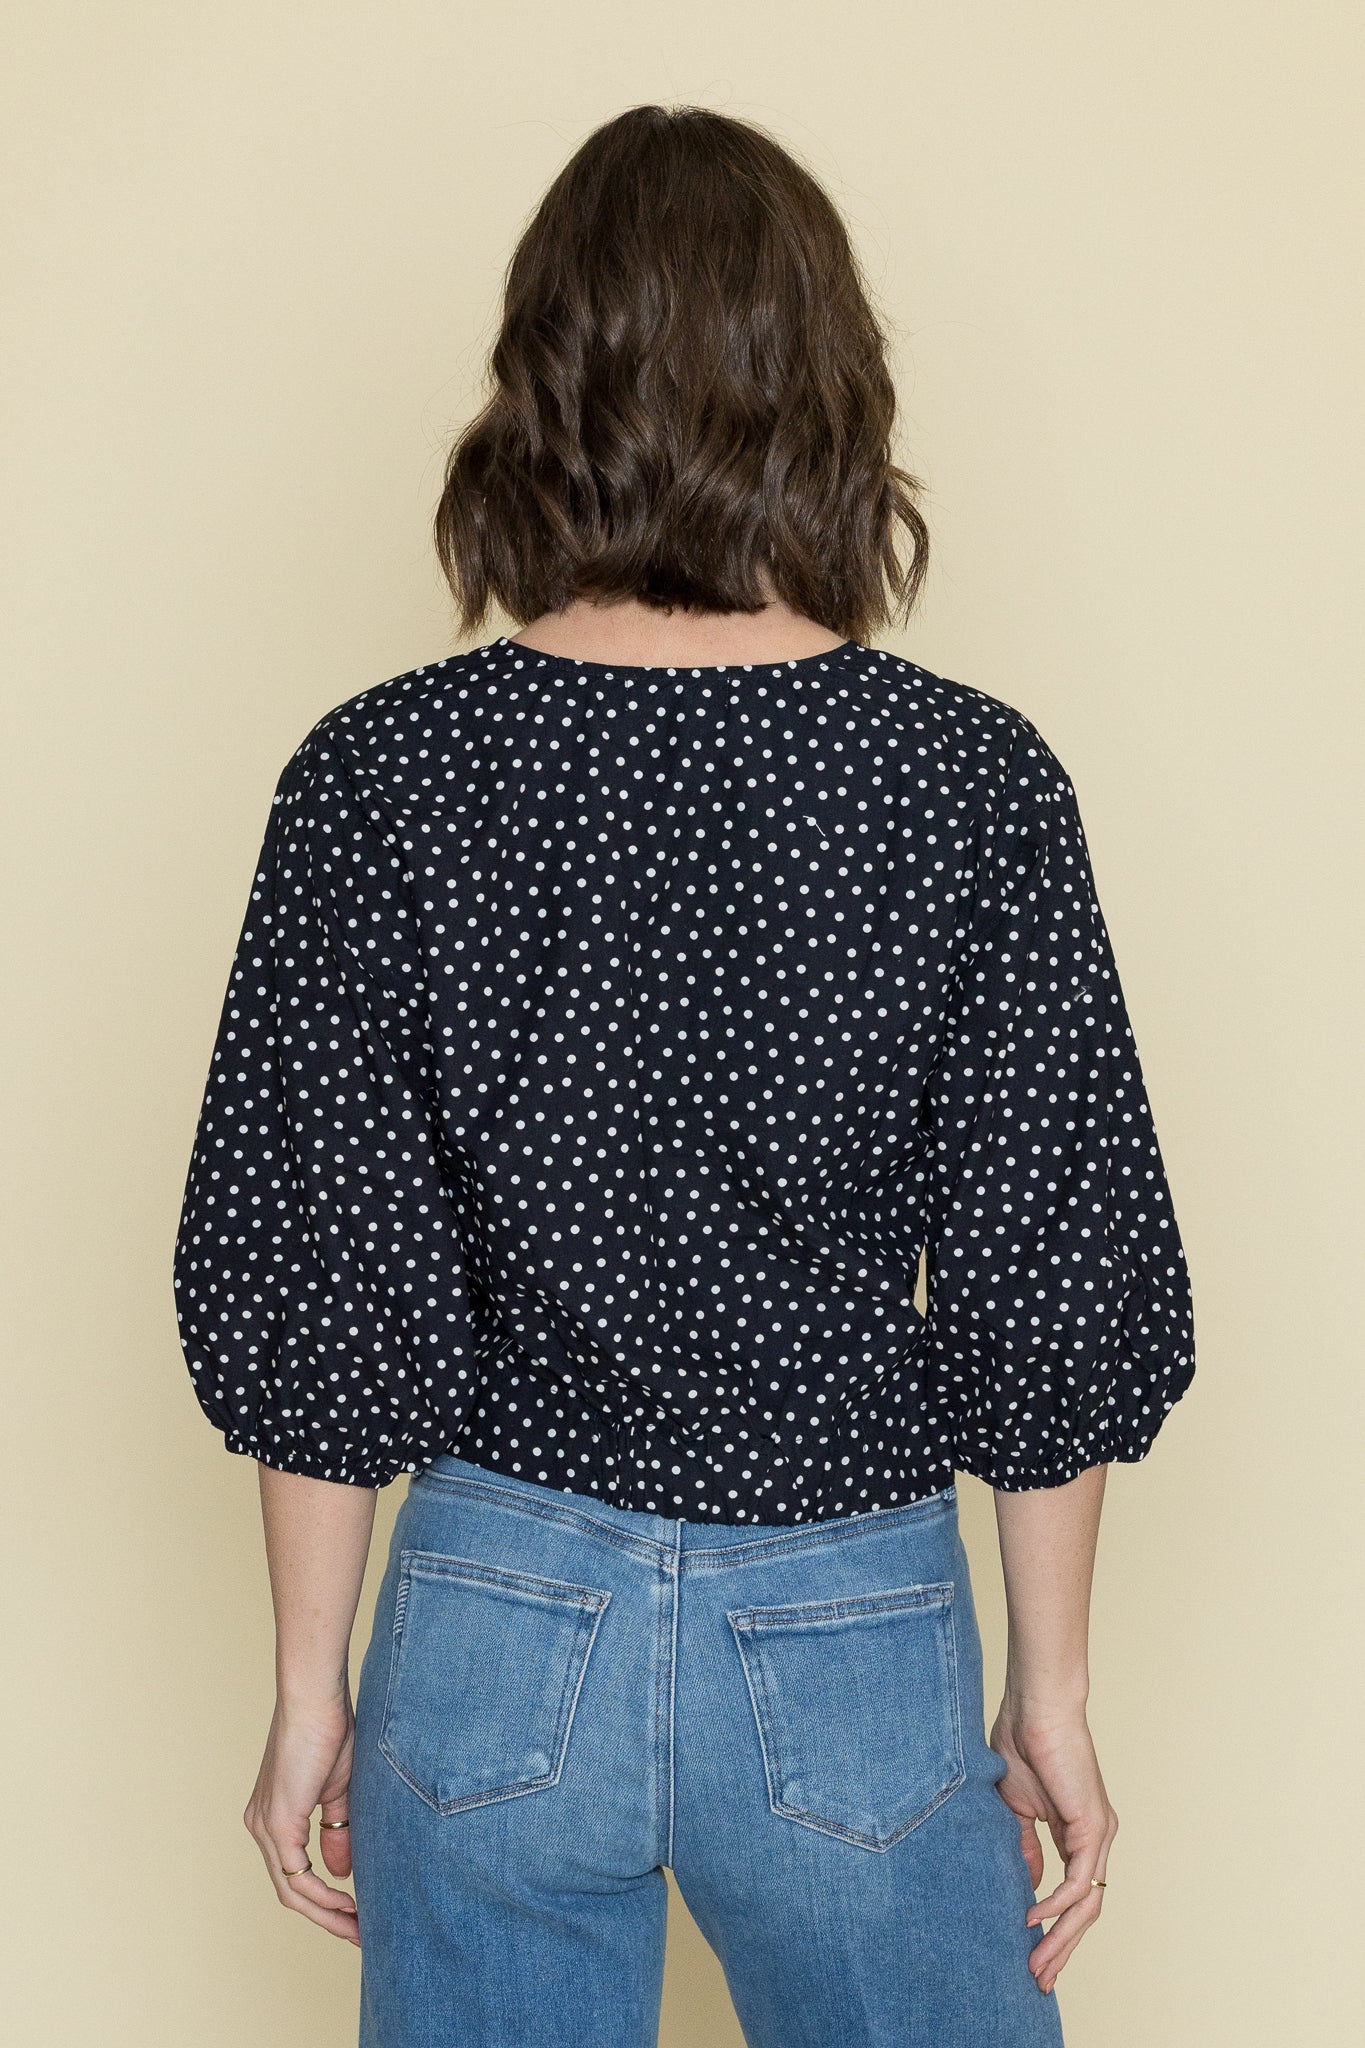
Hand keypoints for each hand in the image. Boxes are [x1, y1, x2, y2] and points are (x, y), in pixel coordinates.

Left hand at [243, 1691, 360, 1944]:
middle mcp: (261, 1826)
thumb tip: (339, 1870)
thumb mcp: (337, 1791)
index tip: (355, 1912)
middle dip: (325, 1916)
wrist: (316, 1699)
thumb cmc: (329, 1730)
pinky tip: (346, 1902)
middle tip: (358, 1933)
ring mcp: (265, 1827)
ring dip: (326, 1913)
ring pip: (290, 1889)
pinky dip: (322, 1894)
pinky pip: (296, 1875)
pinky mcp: (277, 1823)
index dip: (323, 1899)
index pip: (293, 1872)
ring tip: (357, 1927)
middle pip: (289, 1890)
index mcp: (272, 1816)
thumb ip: (336, 1831)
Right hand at [990, 1701, 1116, 1995]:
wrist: (1035, 1706)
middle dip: (1062, 1948)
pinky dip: (1057, 1903)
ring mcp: (1099, 1834)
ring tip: (1037, 1964)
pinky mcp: (1093, 1825)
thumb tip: (1026, 1882)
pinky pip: (1079, 1880)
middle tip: (1039, 1979)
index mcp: (1078, 1834)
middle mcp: (1095, 1839)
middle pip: (1085, 1910)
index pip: (1073, 1896)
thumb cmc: (1023, 1742)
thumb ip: (1023, 1844)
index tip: (1031, 1955)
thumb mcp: (1015, 1806)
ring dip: (1061, 1938)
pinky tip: (1034, 1918)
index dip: (1055, 1929)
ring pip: (1087, 1904)